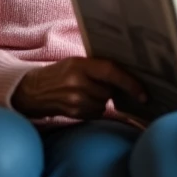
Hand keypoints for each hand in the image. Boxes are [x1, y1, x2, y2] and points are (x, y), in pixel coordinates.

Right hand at [13, 57, 145, 118]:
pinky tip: (81, 102)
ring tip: (85, 93)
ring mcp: (74, 100)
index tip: (143, 94)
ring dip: (101, 101)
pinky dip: (93, 109)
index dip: (130, 83)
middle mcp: (77, 82)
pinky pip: (95, 113)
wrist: (33, 91)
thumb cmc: (60, 74)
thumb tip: (128, 77)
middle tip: (98, 85)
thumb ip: (97, 68)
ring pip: (103, 104)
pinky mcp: (73, 114)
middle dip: (109, 91)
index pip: (111, 72)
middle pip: (109, 92)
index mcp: (80, 65)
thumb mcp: (76, 63)